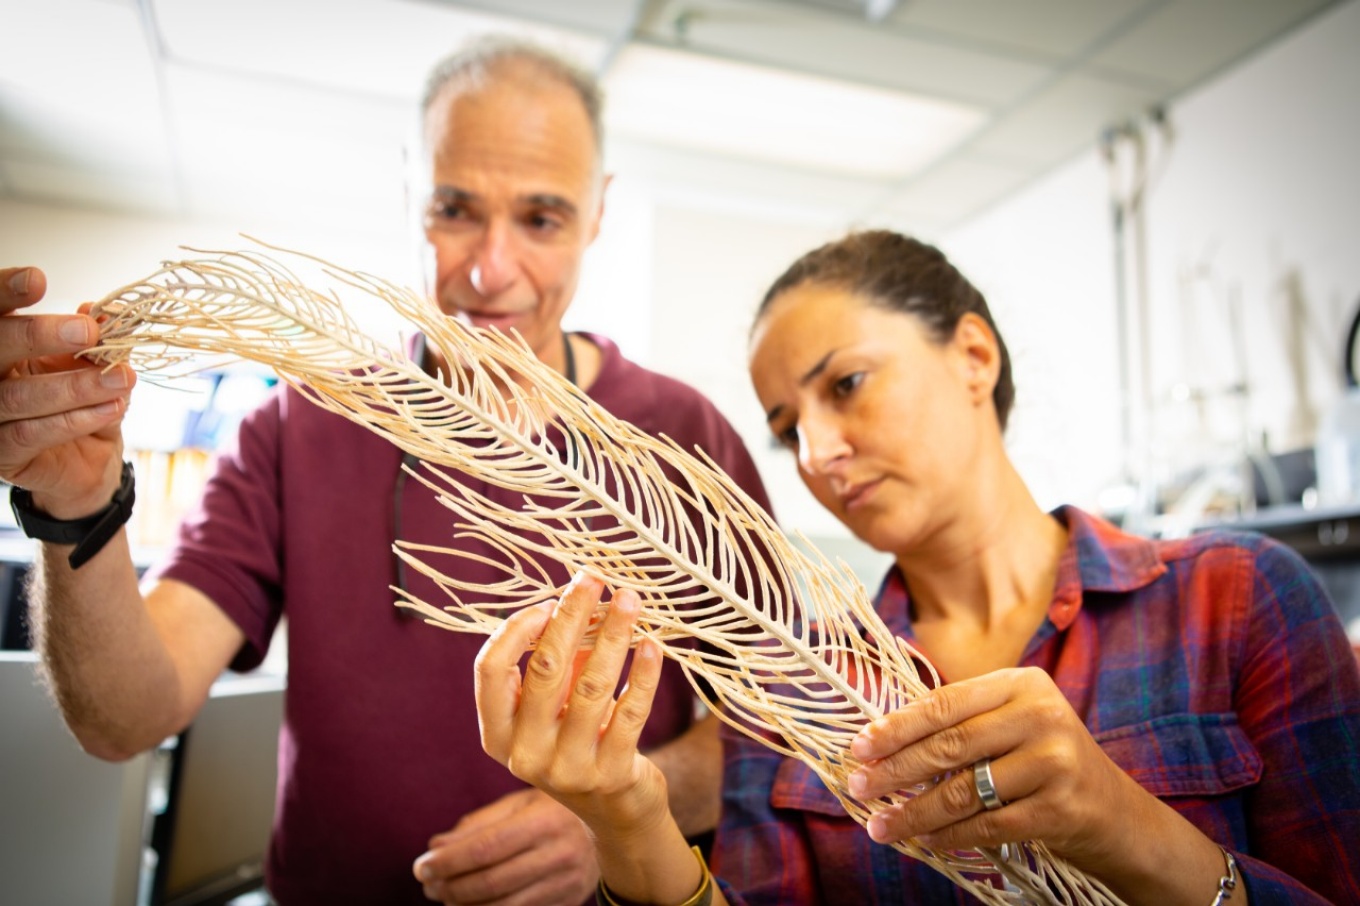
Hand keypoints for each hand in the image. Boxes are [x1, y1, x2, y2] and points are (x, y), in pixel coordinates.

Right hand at [0, 266, 134, 514]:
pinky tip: (109, 408)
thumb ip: (96, 339)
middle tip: (87, 331)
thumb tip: (103, 310)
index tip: (37, 279)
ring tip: (120, 378)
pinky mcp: (3, 453)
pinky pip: (33, 433)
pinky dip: (74, 420)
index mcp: (4, 344)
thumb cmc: (82, 401)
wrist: (90, 458)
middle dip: (38, 335)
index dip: (6, 293)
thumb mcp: (94, 364)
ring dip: (75, 386)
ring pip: (21, 396)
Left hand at [412, 787, 596, 904]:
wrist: (615, 826)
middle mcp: (557, 854)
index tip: (421, 864)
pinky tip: (469, 905)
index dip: (448, 861)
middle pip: (490, 882)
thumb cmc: (557, 808)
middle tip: (426, 883)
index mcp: (543, 821)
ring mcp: (565, 884)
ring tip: (442, 894)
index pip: (486, 848)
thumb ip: (480, 823)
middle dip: (449, 886)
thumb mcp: (523, 801)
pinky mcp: (568, 903)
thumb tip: (437, 845)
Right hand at [473, 572, 670, 843]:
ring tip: (629, 600)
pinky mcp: (611, 774)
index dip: (516, 630)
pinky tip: (652, 646)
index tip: (548, 602)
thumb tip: (579, 600)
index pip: (490, 671)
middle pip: (544, 669)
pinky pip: (630, 712)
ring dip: (612, 635)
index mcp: (498, 734)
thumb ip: (556, 660)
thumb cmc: (577, 738)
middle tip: (593, 579)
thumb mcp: (552, 706)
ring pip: (591, 686)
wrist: (614, 808)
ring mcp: (568, 768)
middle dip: (570, 616)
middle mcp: (525, 754)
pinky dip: (643, 675)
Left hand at [847, 667, 1150, 872]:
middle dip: (896, 770)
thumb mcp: (1012, 724)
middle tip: (858, 787)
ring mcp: (1054, 761)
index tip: (859, 746)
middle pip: (950, 744)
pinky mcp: (1061, 807)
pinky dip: (951, 836)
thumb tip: (880, 740)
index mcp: (1021, 683)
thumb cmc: (1044, 762)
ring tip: (880, 826)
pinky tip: (925, 843)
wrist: (1115, 812)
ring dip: (915, 812)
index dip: (897, 726)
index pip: (945, 703)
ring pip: (965, 790)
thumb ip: (961, 722)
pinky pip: (989, 825)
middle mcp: (1041, 715)